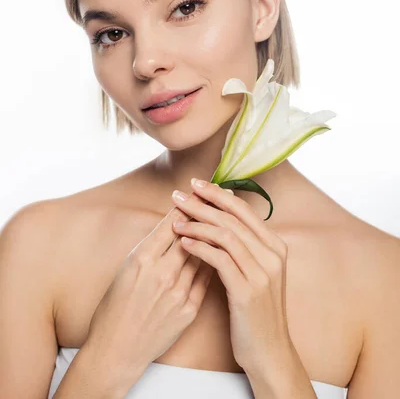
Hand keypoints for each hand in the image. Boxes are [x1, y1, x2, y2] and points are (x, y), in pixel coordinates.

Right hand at [84, 195, 214, 388]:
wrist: (116, 350)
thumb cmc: (114, 306)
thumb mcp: (125, 268)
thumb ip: (150, 247)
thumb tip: (172, 225)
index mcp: (142, 259)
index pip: (171, 223)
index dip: (186, 205)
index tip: (196, 191)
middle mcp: (162, 273)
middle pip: (191, 235)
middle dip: (205, 214)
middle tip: (218, 196)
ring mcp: (177, 292)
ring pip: (203, 254)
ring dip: (214, 235)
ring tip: (226, 218)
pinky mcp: (189, 309)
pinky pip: (206, 278)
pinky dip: (213, 261)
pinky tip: (222, 250)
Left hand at [171, 177, 290, 376]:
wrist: (270, 352)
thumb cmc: (256, 311)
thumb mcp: (258, 273)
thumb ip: (246, 247)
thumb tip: (220, 220)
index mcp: (275, 246)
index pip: (244, 209)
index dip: (218, 194)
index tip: (196, 185)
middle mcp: (272, 255)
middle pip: (232, 218)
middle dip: (202, 203)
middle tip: (178, 195)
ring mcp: (262, 273)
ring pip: (225, 235)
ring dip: (197, 223)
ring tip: (175, 219)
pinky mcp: (248, 291)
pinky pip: (220, 259)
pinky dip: (200, 246)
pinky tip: (183, 242)